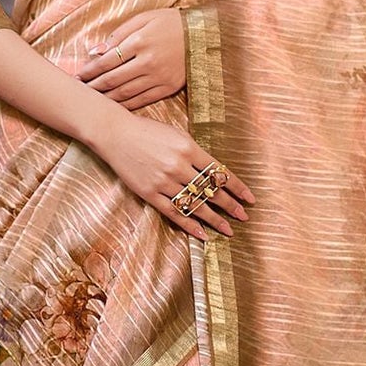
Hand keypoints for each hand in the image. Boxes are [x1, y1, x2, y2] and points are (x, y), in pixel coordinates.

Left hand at [77, 8, 184, 107]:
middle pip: (113, 79)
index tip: (79, 76)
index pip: (107, 60)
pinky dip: (126, 105)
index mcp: (139, 41)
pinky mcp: (168, 87)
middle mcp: (147, 61)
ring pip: (125, 93)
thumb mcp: (145, 18)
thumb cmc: (171, 23)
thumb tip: (96, 51)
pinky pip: (142, 100)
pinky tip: (115, 107)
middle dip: (93, 87)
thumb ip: (119, 34)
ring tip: (93, 102)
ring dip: (106, 99)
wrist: (204, 35)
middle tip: (80, 92)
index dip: (90, 70)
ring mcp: (158, 77)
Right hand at [96, 112, 254, 241]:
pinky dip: (190, 225)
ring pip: (195, 205)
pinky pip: (174, 213)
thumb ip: (195, 153)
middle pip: (211, 190)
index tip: (249, 198)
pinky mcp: (150, 193)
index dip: (237, 187)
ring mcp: (164, 181)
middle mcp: (179, 166)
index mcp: (189, 148)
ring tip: (228, 229)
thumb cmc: (148, 131)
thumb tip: (215, 172)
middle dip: (231, 205)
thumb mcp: (177, 135)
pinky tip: (203, 234)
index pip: (220, 172)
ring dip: (214, 219)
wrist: (116, 134)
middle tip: (244, 216)